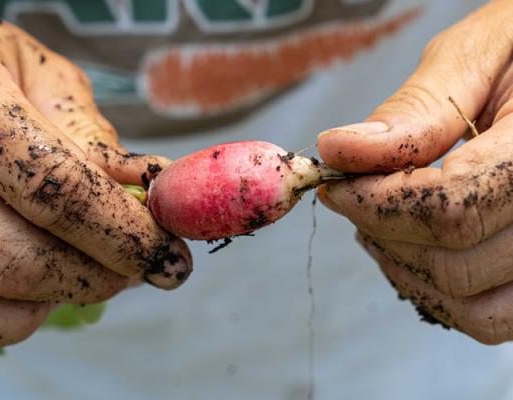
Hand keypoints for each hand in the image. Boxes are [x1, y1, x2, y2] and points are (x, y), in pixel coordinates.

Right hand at [0, 6, 190, 365]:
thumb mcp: (40, 76)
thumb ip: (90, 135)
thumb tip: (151, 188)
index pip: (55, 189)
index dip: (123, 235)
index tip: (168, 258)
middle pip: (19, 258)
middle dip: (99, 277)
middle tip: (135, 269)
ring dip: (47, 305)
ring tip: (74, 271)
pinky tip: (21, 290)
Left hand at [317, 0, 512, 343]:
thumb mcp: (478, 57)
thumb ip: (415, 110)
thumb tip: (338, 149)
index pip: (449, 209)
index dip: (376, 203)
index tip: (333, 183)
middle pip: (455, 264)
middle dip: (383, 230)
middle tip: (348, 195)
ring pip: (471, 305)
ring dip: (405, 266)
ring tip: (374, 220)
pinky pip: (486, 313)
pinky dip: (434, 288)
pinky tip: (408, 244)